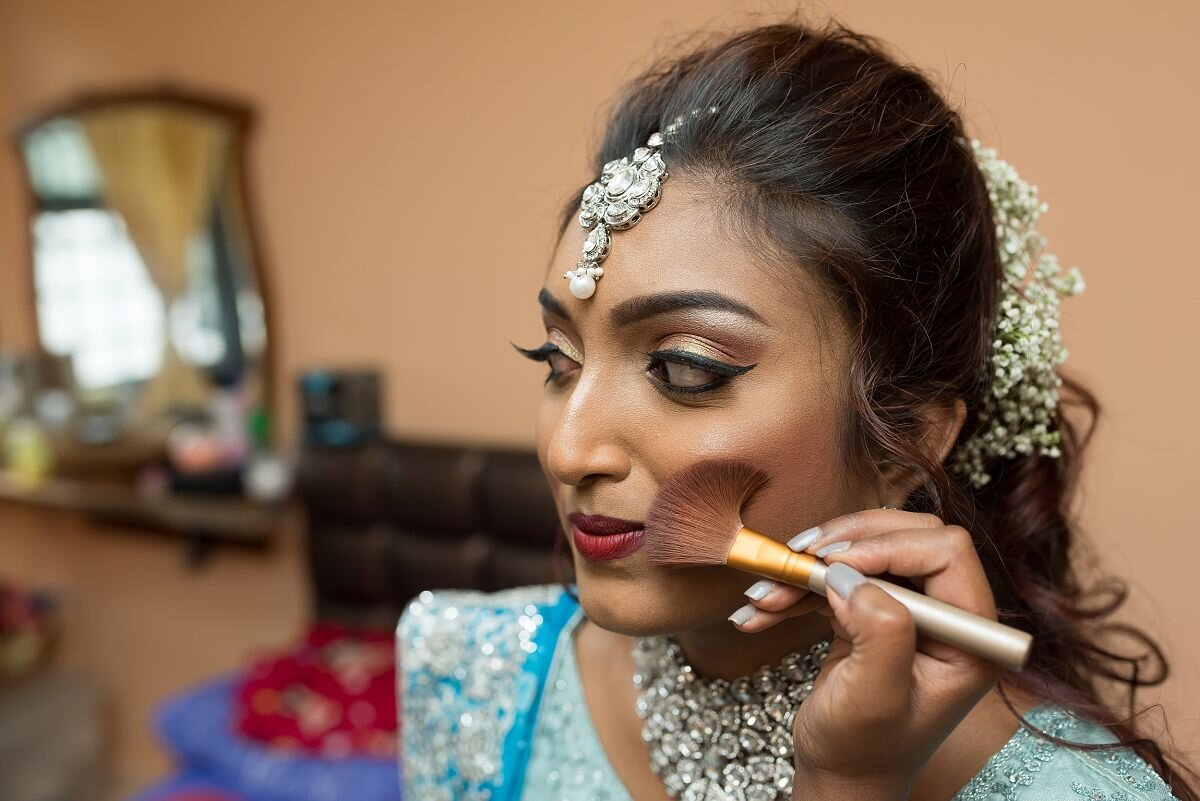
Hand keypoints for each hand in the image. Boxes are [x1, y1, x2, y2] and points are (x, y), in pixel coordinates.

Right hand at [733, 508, 1006, 800]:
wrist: (840, 776)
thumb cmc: (864, 751)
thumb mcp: (876, 698)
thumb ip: (880, 633)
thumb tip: (853, 573)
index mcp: (969, 637)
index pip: (945, 552)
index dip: (889, 547)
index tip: (834, 564)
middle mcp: (947, 616)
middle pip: (906, 536)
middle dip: (846, 542)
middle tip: (801, 557)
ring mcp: (908, 610)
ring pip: (865, 549)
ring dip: (809, 566)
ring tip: (763, 594)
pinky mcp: (872, 610)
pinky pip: (835, 576)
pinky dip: (795, 588)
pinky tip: (760, 612)